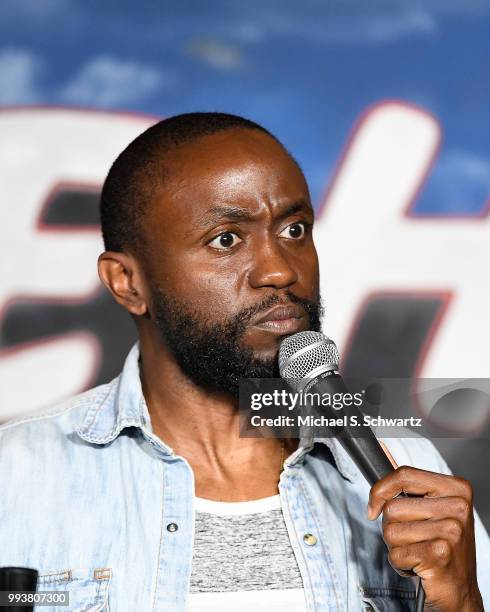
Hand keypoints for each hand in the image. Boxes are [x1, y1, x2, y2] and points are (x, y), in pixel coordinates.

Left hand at [367, 451, 483, 611]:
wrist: (460, 590)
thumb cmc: (442, 547)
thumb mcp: (431, 508)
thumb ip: (407, 484)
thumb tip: (382, 450)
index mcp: (456, 488)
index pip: (404, 474)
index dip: (380, 490)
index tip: (374, 506)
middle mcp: (457, 506)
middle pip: (393, 506)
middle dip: (391, 527)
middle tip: (412, 539)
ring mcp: (451, 530)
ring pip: (391, 530)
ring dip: (396, 546)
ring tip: (416, 551)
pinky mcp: (440, 554)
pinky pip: (396, 553)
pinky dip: (400, 563)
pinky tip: (418, 565)